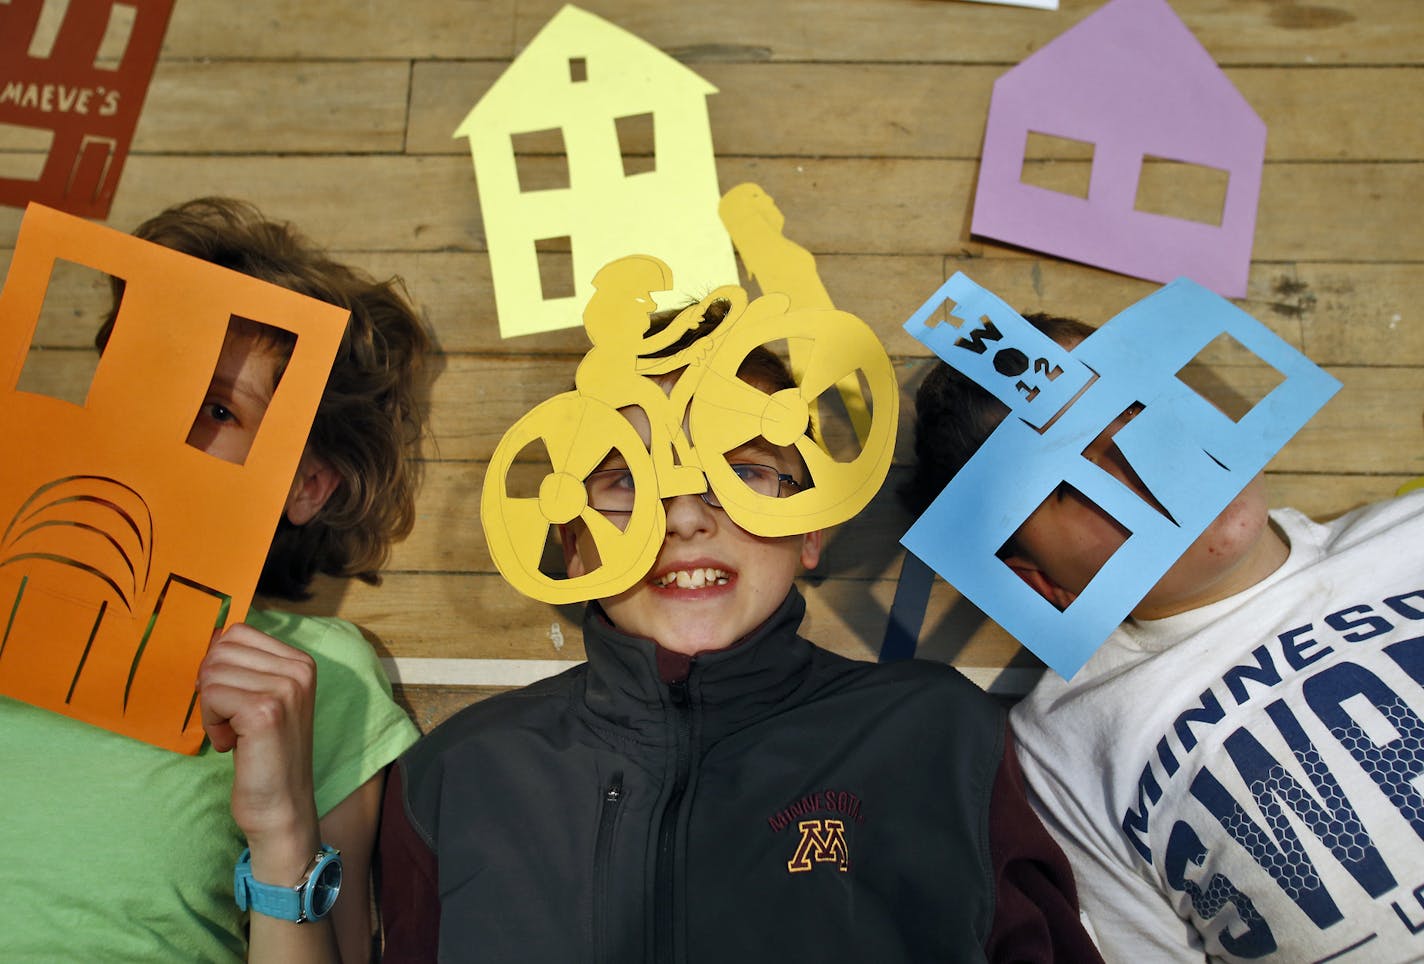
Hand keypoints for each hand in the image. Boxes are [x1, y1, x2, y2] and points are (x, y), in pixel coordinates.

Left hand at [197, 624, 319, 864]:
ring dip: (212, 709)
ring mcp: (285, 689)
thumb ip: (246, 667)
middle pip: (221, 651)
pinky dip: (211, 724)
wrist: (281, 806)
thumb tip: (210, 637)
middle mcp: (299, 670)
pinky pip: (211, 696)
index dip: (220, 668)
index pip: (237, 633)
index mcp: (301, 662)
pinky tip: (233, 744)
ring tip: (236, 735)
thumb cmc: (265, 756)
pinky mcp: (265, 711)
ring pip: (212, 673)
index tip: (235, 702)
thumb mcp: (264, 699)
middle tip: (233, 722)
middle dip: (213, 688)